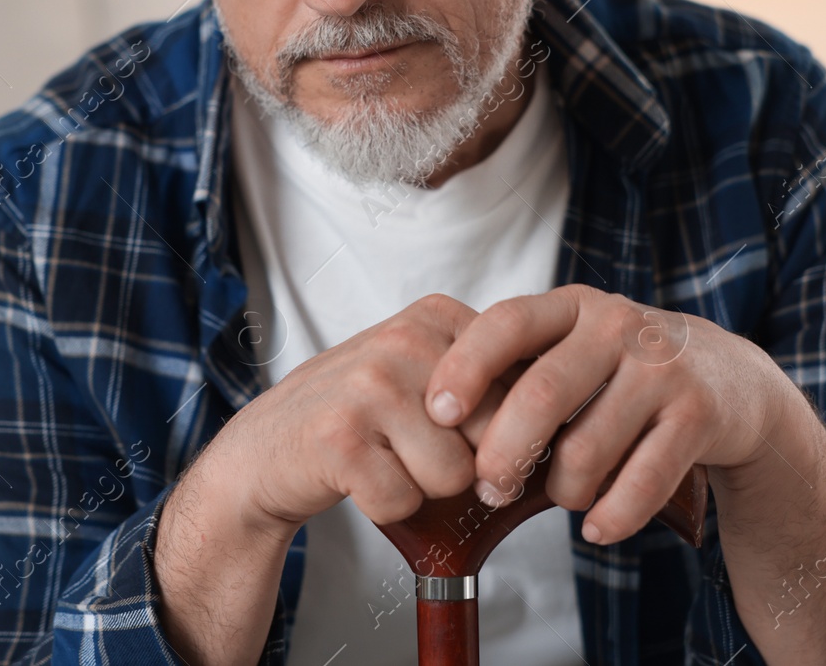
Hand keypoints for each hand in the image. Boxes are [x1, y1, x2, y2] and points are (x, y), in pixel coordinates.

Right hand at [203, 293, 511, 534]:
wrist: (266, 450)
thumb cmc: (359, 417)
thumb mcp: (424, 373)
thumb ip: (487, 382)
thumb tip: (560, 423)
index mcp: (436, 318)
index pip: (522, 387)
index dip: (506, 433)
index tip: (473, 438)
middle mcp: (404, 341)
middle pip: (492, 435)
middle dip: (466, 464)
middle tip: (418, 452)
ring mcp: (369, 386)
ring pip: (452, 475)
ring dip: (423, 488)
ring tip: (384, 459)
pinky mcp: (339, 439)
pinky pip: (404, 502)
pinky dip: (386, 507)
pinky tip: (358, 478)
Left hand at [423, 284, 790, 543]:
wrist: (731, 379)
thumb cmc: (624, 370)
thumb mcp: (576, 346)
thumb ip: (519, 370)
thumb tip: (437, 426)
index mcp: (573, 308)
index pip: (506, 323)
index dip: (466, 367)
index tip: (438, 413)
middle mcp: (618, 328)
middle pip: (541, 395)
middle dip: (503, 453)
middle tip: (488, 488)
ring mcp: (662, 370)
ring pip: (586, 450)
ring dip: (562, 492)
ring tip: (563, 496)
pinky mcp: (698, 416)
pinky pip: (640, 483)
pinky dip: (611, 518)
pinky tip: (598, 528)